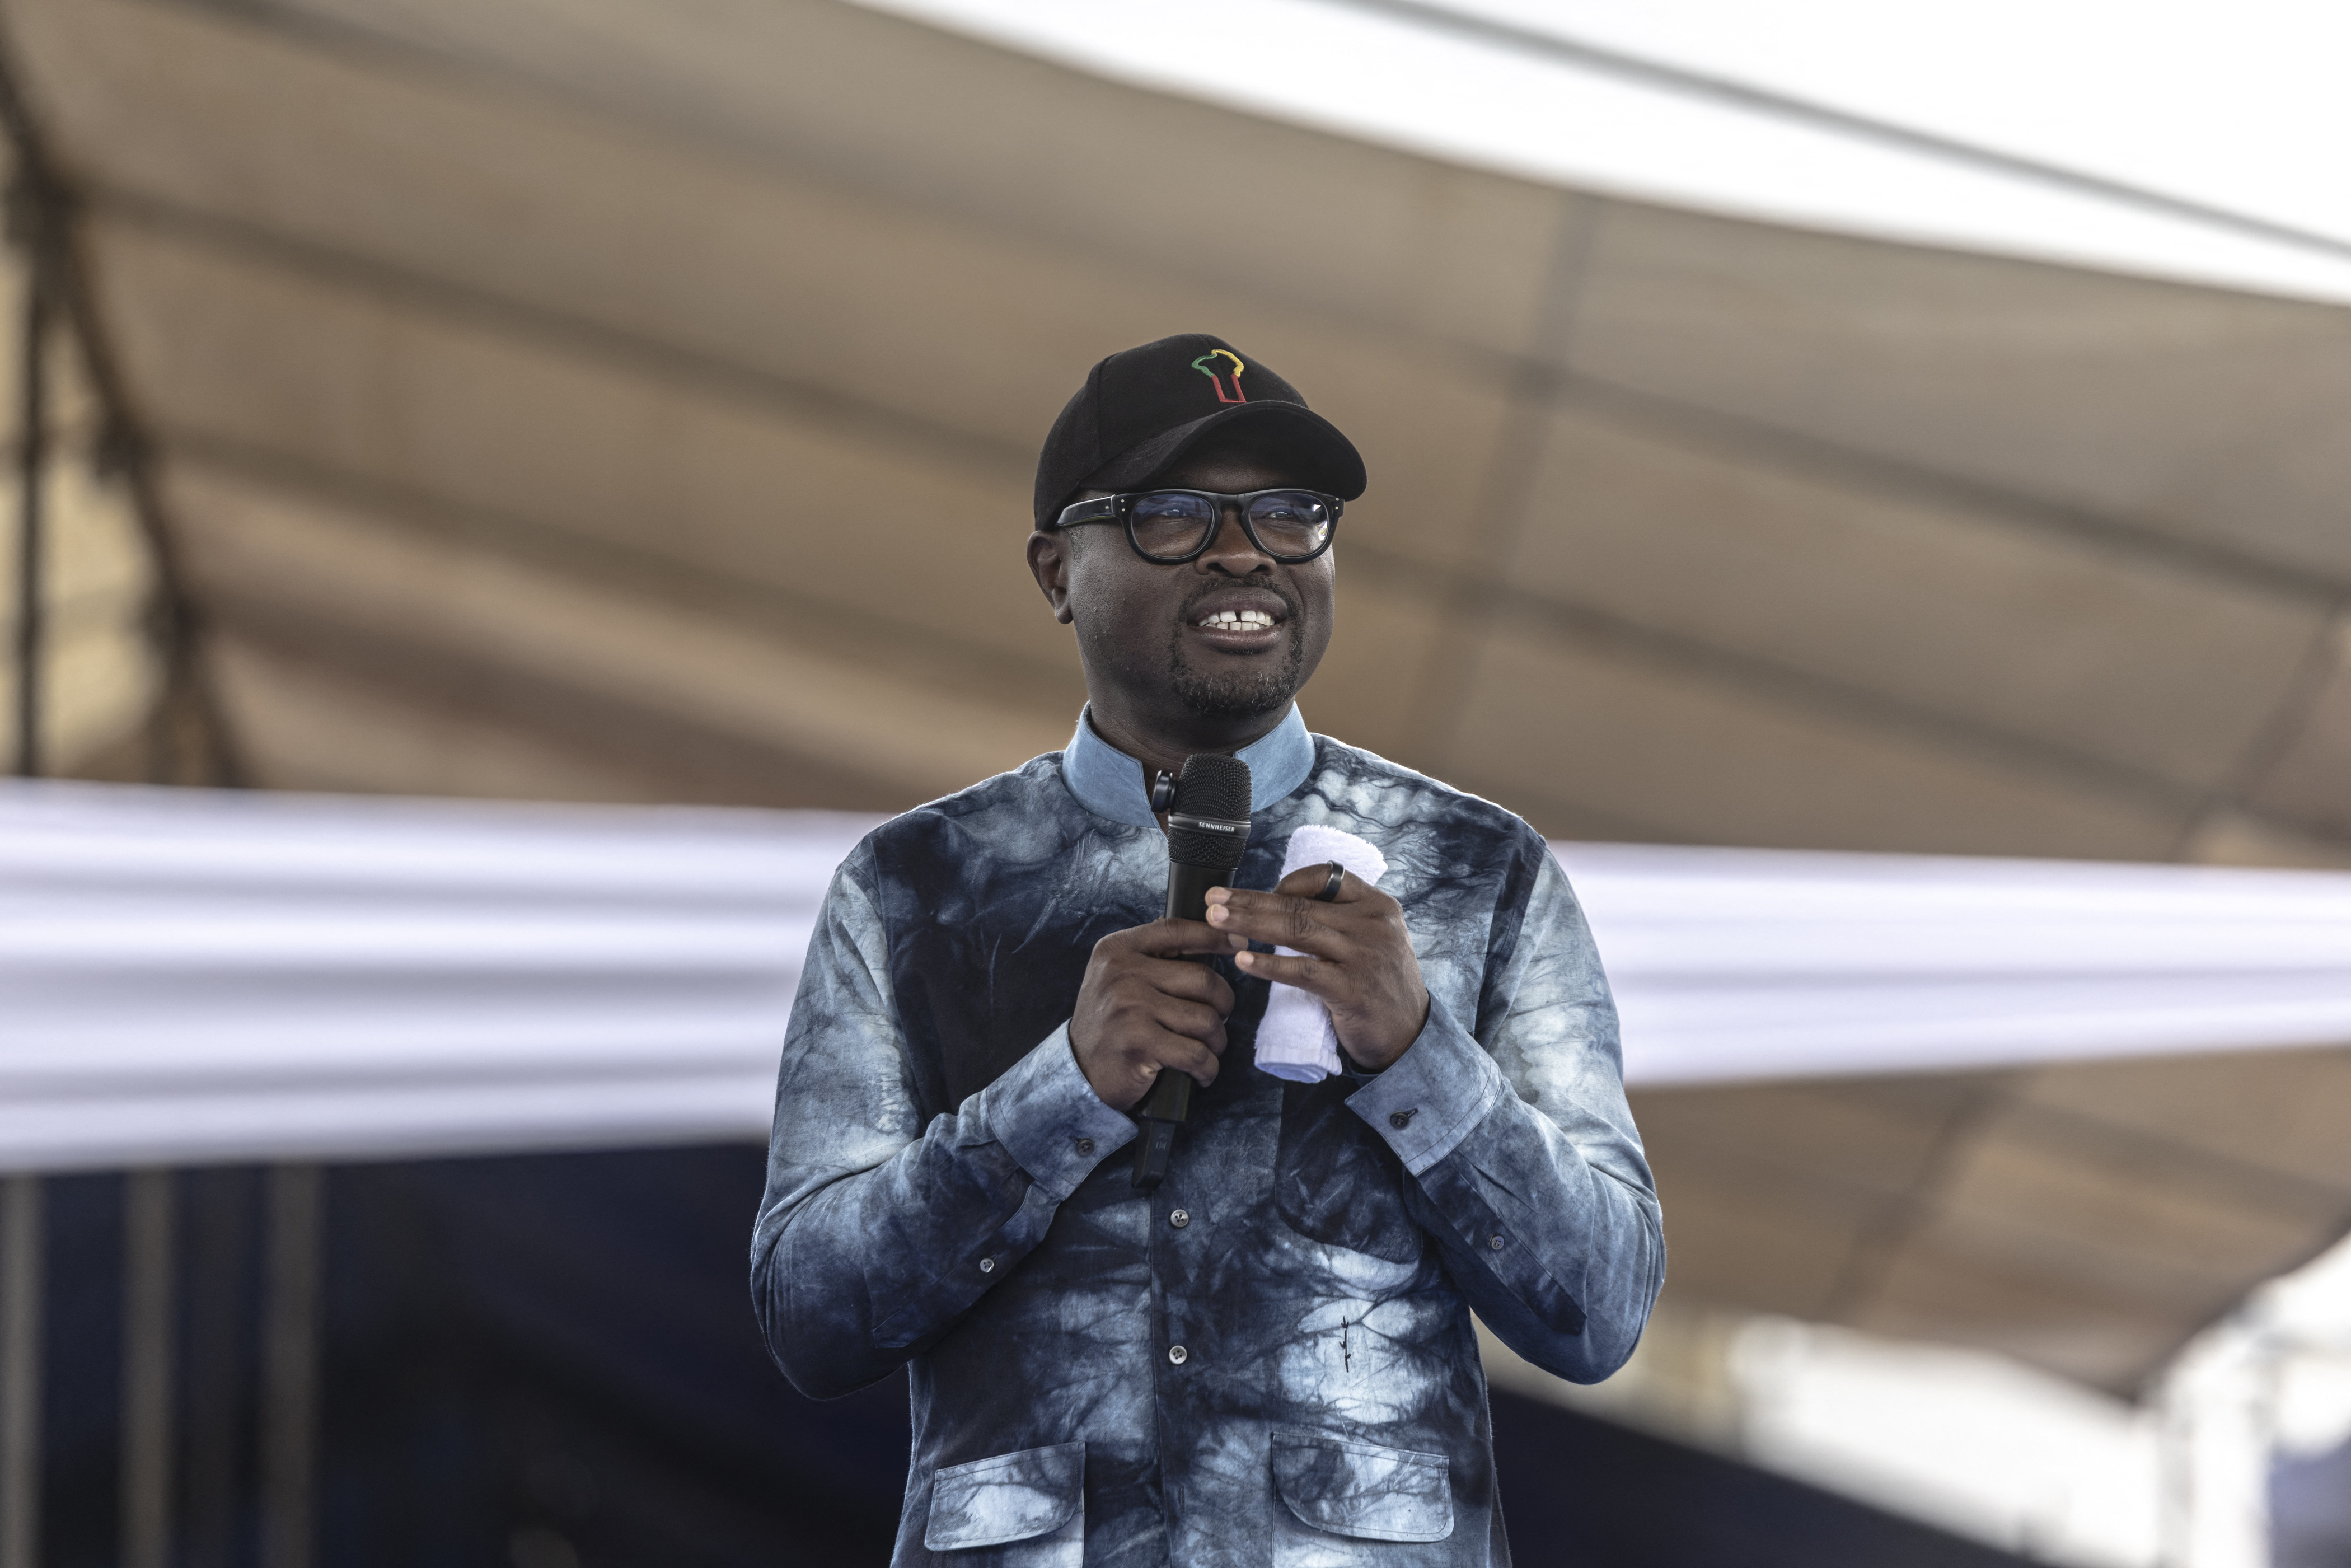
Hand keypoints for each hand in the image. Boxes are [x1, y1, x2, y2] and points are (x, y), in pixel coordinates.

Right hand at [1070, 919, 1237, 1109]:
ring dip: (1217, 1040)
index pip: (1177, 930)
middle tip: (1220, 1019)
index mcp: (1118, 949)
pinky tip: (1202, 1072)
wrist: (1079, 1071)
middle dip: (1224, 1003)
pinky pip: (1196, 1054)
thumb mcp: (1119, 975)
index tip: (1241, 942)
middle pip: (1203, 978)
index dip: (1215, 935)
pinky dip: (1208, 1068)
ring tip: (1208, 1048)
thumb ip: (1154, 954)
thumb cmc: (1111, 1021)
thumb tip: (1210, 931)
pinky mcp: (1139, 1043)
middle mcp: (1122, 973)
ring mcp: (1130, 1008)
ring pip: (1205, 1019)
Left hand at [1206, 867, 1428, 1070]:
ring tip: (1217, 920)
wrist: (1411, 1036)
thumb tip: (1281, 906)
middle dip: (1251, 900)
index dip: (1287, 882)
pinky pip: (1303, 972)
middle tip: (1213, 899)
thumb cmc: (1381, 986)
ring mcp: (1363, 956)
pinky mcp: (1352, 989)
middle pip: (1301, 904)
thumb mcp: (1375, 940)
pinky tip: (1244, 961)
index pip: (1327, 877)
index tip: (1259, 893)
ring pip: (1297, 931)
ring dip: (1250, 924)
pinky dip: (1270, 965)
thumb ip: (1340, 921)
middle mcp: (1372, 924)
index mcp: (1377, 905)